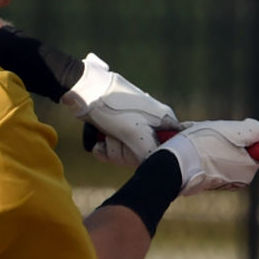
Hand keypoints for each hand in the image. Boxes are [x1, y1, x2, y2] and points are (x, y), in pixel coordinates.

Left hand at [60, 54, 178, 166]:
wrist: (84, 92)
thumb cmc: (113, 109)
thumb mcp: (134, 134)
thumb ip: (149, 153)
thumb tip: (154, 165)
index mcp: (163, 119)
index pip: (173, 145)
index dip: (159, 154)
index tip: (145, 151)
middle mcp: (151, 124)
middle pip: (146, 154)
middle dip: (127, 153)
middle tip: (120, 140)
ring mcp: (133, 126)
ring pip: (128, 153)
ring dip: (113, 150)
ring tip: (106, 136)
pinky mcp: (117, 128)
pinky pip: (114, 149)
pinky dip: (104, 149)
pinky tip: (98, 143)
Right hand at [161, 119, 258, 194]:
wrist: (173, 165)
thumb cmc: (204, 147)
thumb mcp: (236, 131)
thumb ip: (254, 129)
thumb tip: (257, 131)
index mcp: (248, 171)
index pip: (251, 147)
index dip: (239, 134)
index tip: (227, 131)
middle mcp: (235, 180)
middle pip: (233, 146)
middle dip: (220, 135)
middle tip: (209, 130)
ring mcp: (217, 182)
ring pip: (216, 150)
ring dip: (206, 138)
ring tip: (194, 136)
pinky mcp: (200, 180)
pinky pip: (203, 158)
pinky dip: (196, 148)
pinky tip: (187, 144)